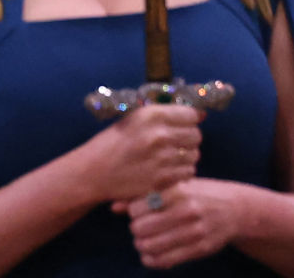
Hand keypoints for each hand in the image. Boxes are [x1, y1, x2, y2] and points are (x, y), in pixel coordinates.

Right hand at [86, 103, 202, 203]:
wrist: (94, 172)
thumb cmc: (112, 143)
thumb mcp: (132, 120)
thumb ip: (163, 116)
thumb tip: (199, 114)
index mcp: (150, 115)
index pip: (191, 114)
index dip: (188, 119)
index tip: (181, 124)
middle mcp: (159, 134)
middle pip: (196, 135)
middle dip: (188, 138)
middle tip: (174, 143)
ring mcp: (163, 158)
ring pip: (194, 155)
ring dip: (184, 156)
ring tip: (167, 157)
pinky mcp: (164, 179)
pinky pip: (188, 172)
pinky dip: (181, 172)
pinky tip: (166, 169)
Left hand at [117, 178, 241, 268]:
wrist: (235, 208)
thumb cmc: (197, 193)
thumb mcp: (174, 187)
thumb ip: (144, 195)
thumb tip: (114, 206)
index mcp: (177, 191)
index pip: (138, 207)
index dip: (133, 212)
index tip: (137, 212)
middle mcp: (186, 210)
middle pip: (142, 228)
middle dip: (135, 230)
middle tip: (138, 228)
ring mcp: (195, 231)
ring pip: (152, 246)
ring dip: (142, 246)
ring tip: (143, 241)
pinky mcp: (200, 249)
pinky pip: (167, 260)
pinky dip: (152, 261)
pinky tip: (149, 256)